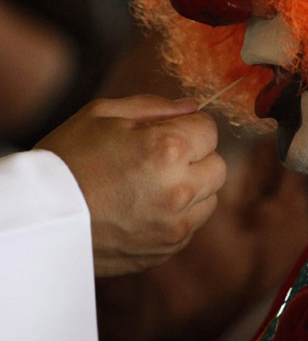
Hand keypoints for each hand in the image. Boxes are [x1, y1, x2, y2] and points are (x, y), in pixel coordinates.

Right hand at [35, 95, 225, 275]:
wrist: (39, 218)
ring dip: (192, 187)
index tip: (169, 131)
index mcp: (167, 149)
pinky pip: (191, 226)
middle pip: (218, 166)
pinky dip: (178, 214)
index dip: (190, 126)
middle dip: (197, 156)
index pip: (210, 130)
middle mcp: (179, 190)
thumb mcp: (105, 114)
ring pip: (210, 198)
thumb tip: (192, 107)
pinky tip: (145, 206)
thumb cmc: (68, 158)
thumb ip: (156, 107)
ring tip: (152, 183)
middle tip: (162, 156)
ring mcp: (174, 226)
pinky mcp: (165, 251)